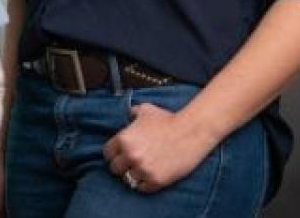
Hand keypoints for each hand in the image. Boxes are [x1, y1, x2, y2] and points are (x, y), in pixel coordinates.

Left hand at [102, 103, 218, 193]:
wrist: (191, 131)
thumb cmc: (168, 119)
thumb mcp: (145, 110)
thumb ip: (132, 113)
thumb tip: (127, 115)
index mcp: (123, 139)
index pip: (107, 154)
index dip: (114, 154)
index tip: (120, 155)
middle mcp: (130, 155)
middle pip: (115, 169)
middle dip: (122, 166)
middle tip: (131, 164)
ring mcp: (143, 169)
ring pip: (128, 179)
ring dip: (134, 175)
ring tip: (142, 170)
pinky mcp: (156, 180)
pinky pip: (142, 188)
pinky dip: (145, 184)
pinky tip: (150, 176)